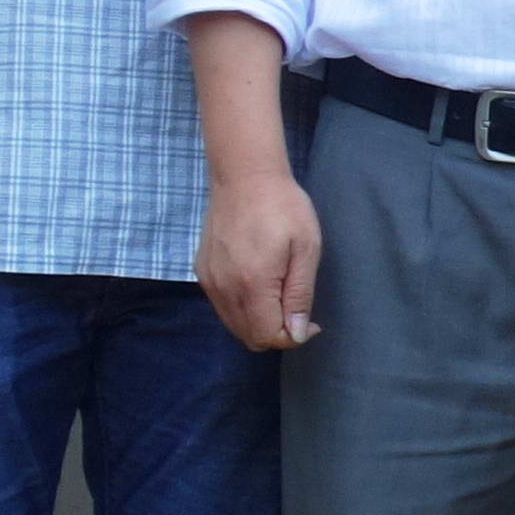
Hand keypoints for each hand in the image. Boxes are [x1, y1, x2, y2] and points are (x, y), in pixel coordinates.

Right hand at [200, 166, 322, 353]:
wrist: (244, 177)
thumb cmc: (283, 207)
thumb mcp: (306, 249)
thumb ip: (299, 295)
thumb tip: (297, 334)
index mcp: (252, 284)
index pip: (267, 336)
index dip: (293, 337)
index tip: (312, 322)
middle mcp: (224, 289)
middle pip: (248, 336)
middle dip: (277, 334)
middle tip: (299, 311)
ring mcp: (209, 281)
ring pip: (234, 325)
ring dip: (260, 323)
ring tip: (281, 296)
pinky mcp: (202, 272)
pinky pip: (223, 307)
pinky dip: (243, 309)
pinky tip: (261, 286)